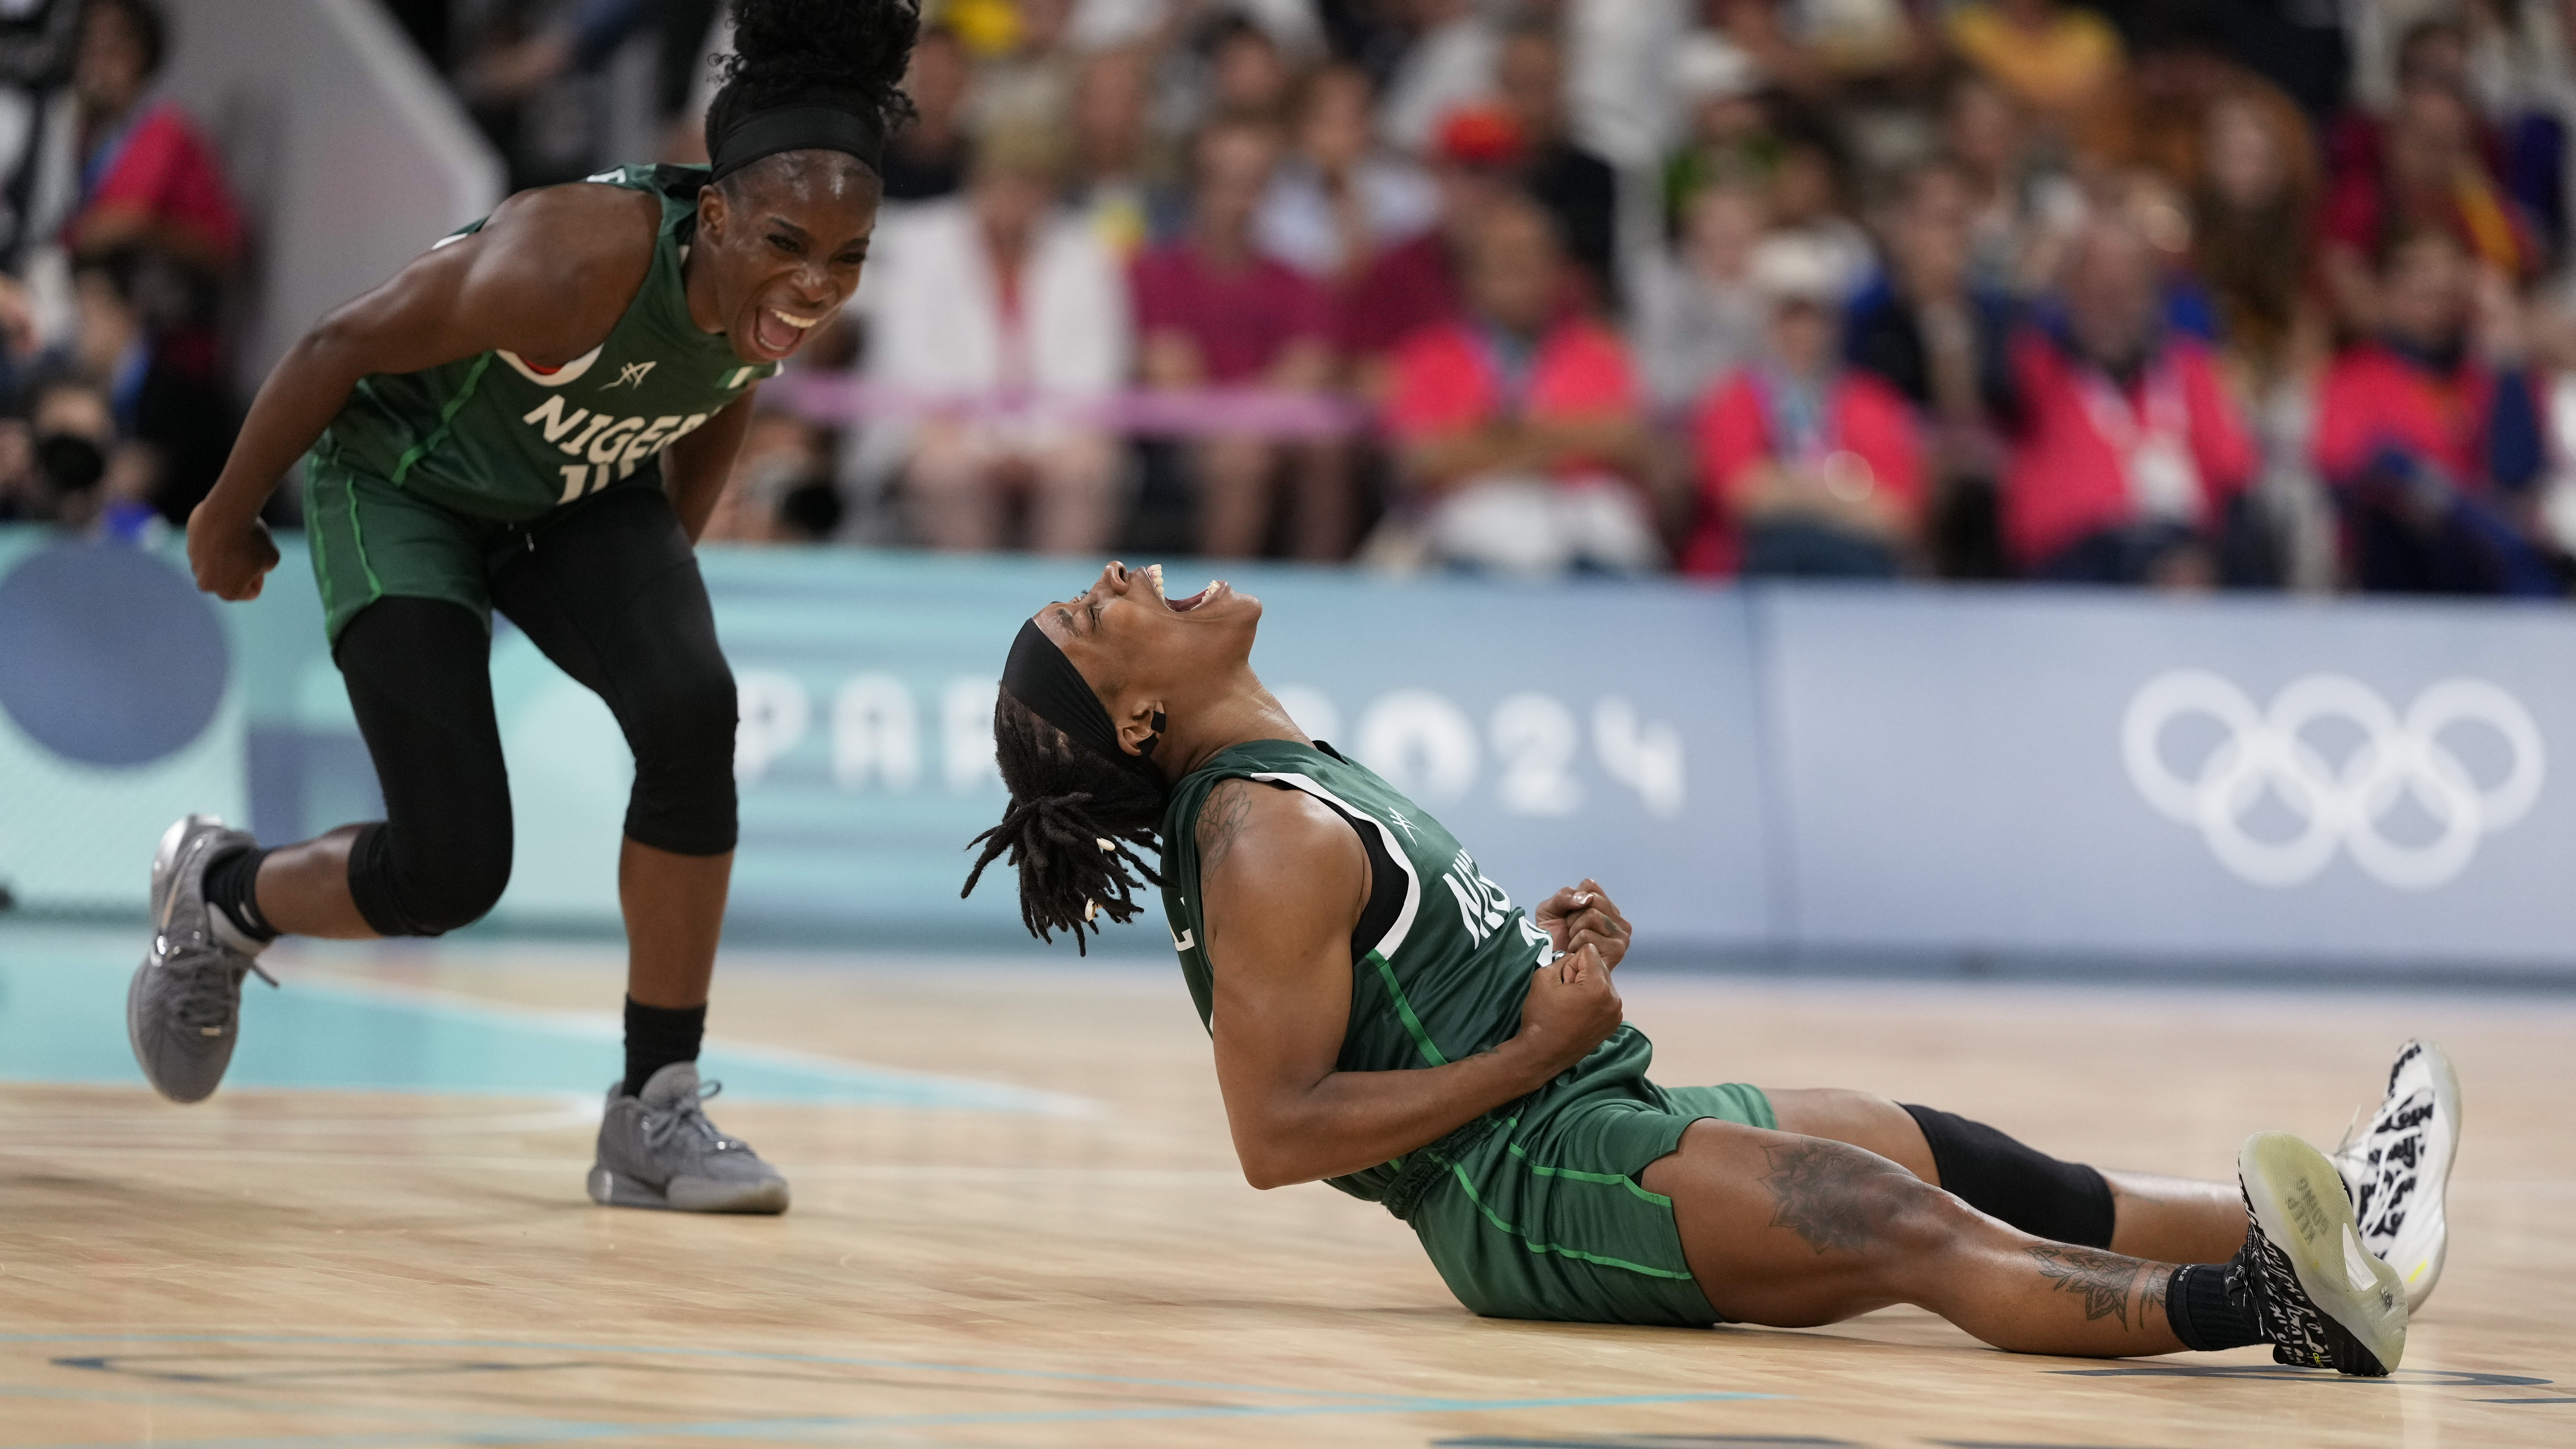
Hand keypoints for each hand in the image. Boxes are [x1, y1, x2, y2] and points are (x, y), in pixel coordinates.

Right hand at [186, 503, 279, 599]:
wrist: (227, 514)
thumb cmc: (252, 540)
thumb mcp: (271, 559)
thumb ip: (262, 568)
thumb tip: (249, 566)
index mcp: (228, 593)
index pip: (250, 592)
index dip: (259, 576)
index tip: (261, 563)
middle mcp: (207, 584)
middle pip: (230, 580)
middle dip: (240, 569)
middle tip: (250, 550)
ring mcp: (194, 564)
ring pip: (216, 563)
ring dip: (226, 554)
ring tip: (236, 538)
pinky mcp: (189, 545)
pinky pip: (207, 546)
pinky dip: (216, 540)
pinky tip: (224, 529)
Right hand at [1511, 943, 1622, 1078]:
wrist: (1542, 1054)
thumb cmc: (1541, 1016)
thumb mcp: (1544, 977)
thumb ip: (1562, 960)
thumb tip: (1575, 957)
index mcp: (1599, 987)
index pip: (1589, 952)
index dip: (1570, 963)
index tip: (1562, 981)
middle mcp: (1614, 999)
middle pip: (1599, 967)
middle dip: (1581, 974)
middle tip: (1565, 994)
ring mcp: (1616, 1014)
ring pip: (1602, 983)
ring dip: (1587, 987)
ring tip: (1571, 1004)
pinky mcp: (1613, 1024)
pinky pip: (1605, 999)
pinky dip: (1593, 1000)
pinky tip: (1578, 1013)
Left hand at [1535, 878, 1631, 971]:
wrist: (1550, 965)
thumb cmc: (1552, 938)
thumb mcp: (1550, 910)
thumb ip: (1565, 896)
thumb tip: (1586, 898)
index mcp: (1606, 906)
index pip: (1590, 886)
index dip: (1571, 900)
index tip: (1568, 916)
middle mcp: (1618, 920)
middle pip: (1592, 900)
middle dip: (1572, 916)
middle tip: (1570, 932)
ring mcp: (1621, 935)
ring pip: (1592, 916)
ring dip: (1574, 931)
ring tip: (1574, 944)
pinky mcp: (1617, 950)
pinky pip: (1588, 935)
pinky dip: (1575, 944)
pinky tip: (1577, 954)